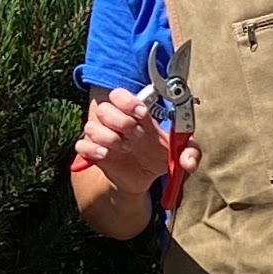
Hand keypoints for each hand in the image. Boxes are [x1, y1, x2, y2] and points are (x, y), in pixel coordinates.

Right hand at [72, 85, 195, 203]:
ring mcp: (103, 137)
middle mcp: (116, 122)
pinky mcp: (94, 153)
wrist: (145, 178)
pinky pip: (82, 145)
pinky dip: (92, 149)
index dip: (128, 101)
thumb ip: (190, 153)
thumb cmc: (160, 157)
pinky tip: (106, 155)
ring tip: (124, 148)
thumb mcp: (180, 153)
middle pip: (104, 108)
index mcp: (135, 114)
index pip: (120, 95)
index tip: (142, 114)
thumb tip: (189, 162)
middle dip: (120, 120)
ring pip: (91, 126)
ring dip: (108, 136)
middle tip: (136, 134)